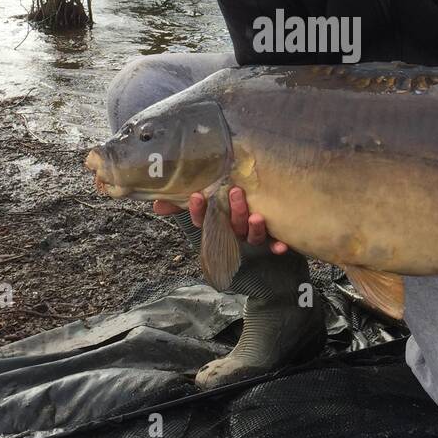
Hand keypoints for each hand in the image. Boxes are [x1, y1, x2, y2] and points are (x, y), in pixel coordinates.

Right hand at [153, 187, 290, 254]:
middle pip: (230, 226)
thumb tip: (155, 203)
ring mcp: (250, 236)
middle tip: (236, 191)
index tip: (197, 195)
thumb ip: (180, 202)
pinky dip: (276, 246)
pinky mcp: (269, 238)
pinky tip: (282, 245)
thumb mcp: (204, 200)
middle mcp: (232, 231)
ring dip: (253, 228)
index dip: (199, 210)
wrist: (251, 215)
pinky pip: (272, 244)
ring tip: (257, 216)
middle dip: (233, 212)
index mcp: (215, 221)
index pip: (203, 219)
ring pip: (250, 236)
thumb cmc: (222, 204)